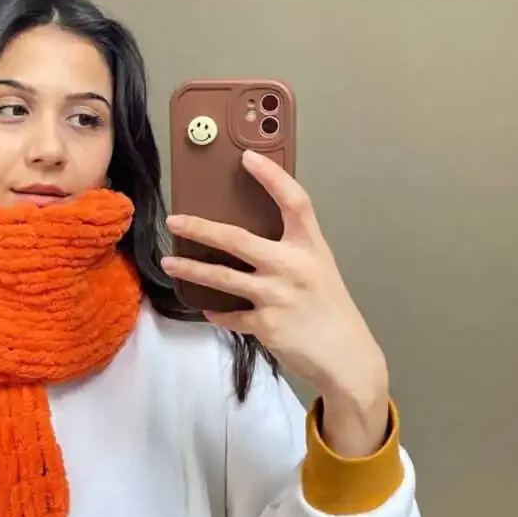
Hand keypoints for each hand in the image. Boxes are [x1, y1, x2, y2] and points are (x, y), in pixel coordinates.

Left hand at [162, 151, 389, 455]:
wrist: (347, 358)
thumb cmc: (331, 310)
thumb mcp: (319, 270)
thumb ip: (292, 251)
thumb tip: (251, 236)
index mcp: (311, 247)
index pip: (294, 201)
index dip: (272, 176)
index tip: (247, 158)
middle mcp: (294, 267)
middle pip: (238, 239)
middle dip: (201, 228)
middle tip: (175, 220)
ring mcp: (278, 296)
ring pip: (222, 277)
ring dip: (192, 268)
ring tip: (169, 262)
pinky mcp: (266, 325)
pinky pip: (230, 315)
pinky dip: (217, 311)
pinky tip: (206, 307)